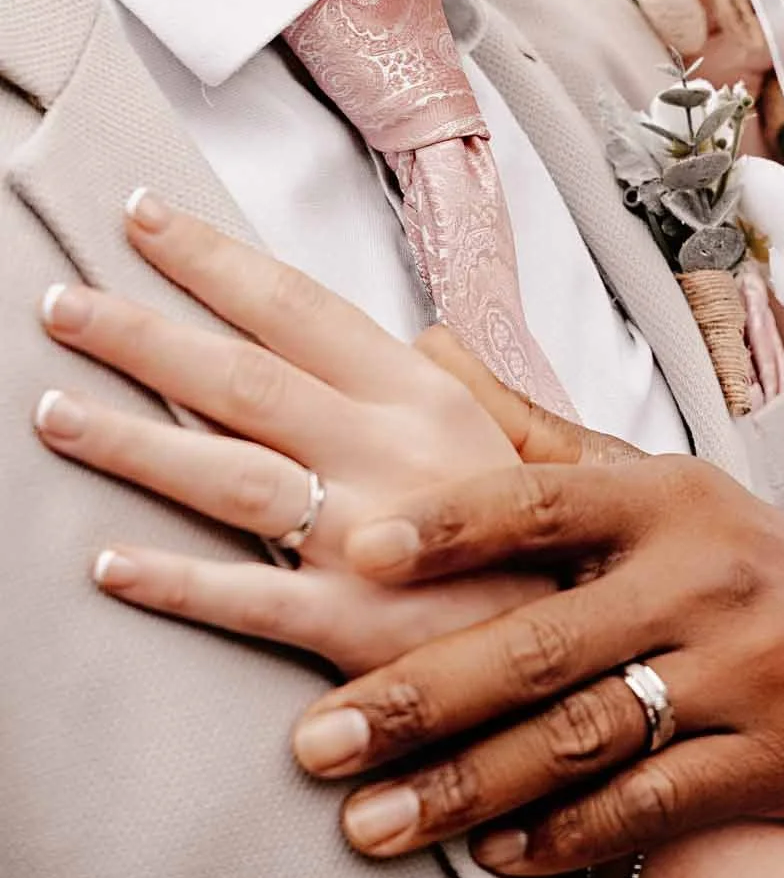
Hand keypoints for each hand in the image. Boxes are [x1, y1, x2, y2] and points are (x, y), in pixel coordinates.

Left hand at [33, 198, 627, 672]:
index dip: (216, 261)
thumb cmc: (579, 551)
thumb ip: (474, 389)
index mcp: (430, 399)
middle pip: (241, 377)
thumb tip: (421, 339)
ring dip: (130, 441)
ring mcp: (370, 539)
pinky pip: (247, 600)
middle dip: (141, 333)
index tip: (144, 218)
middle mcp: (391, 452)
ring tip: (51, 410)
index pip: (302, 309)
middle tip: (59, 302)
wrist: (631, 659)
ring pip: (226, 473)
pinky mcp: (360, 631)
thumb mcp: (539, 444)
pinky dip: (173, 581)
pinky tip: (108, 562)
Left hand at [286, 459, 783, 872]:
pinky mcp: (779, 758)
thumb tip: (422, 345)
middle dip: (419, 697)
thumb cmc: (723, 554)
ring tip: (368, 824)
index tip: (354, 549)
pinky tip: (492, 854)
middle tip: (314, 744)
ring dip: (466, 787)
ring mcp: (746, 670)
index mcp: (660, 498)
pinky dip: (567, 836)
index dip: (449, 525)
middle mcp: (703, 577)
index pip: (542, 501)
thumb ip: (531, 436)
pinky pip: (653, 804)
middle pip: (540, 642)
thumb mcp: (646, 482)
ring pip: (584, 735)